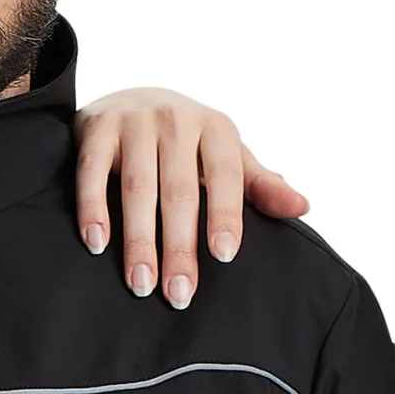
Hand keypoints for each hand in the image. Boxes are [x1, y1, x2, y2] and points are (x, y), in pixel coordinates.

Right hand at [73, 90, 309, 305]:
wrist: (132, 99)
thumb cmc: (189, 144)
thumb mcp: (229, 159)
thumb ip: (260, 186)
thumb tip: (302, 208)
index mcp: (216, 129)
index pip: (226, 175)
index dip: (225, 214)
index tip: (224, 256)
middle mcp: (177, 118)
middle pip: (179, 191)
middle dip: (179, 246)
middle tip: (179, 294)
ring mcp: (135, 120)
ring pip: (137, 187)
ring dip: (138, 239)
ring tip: (140, 283)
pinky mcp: (97, 126)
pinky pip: (93, 170)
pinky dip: (93, 207)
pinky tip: (97, 243)